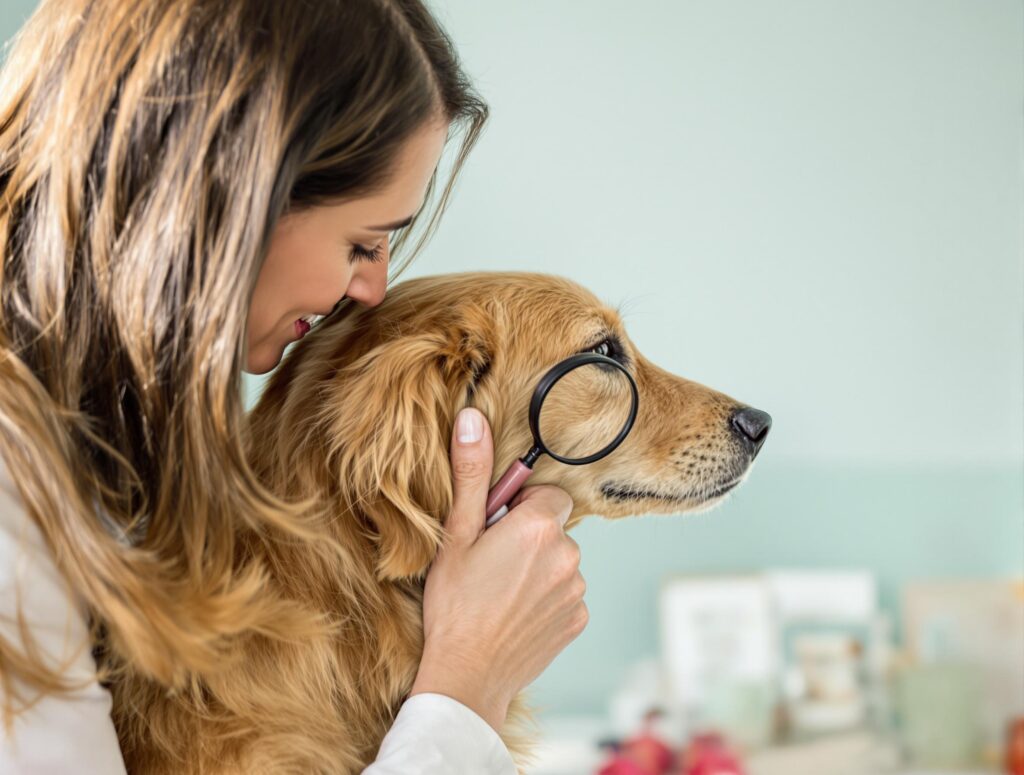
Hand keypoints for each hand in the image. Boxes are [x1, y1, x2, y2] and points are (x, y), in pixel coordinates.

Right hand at [408, 407, 587, 731]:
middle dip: (529, 537)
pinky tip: (516, 613)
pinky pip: (566, 593)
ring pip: (560, 561)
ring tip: (501, 592)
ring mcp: (577, 590)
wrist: (467, 676)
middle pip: (554, 527)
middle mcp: (569, 554)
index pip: (548, 494)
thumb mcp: (456, 534)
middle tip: (492, 562)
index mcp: (539, 526)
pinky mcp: (579, 619)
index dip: (520, 508)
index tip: (496, 529)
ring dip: (538, 568)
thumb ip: (472, 473)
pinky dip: (546, 598)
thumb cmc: (455, 604)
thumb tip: (472, 417)